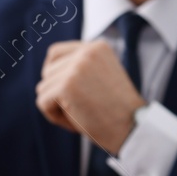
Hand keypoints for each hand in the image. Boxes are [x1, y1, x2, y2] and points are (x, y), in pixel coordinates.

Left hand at [35, 39, 144, 153]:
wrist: (133, 128)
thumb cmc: (118, 110)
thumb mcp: (102, 77)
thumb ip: (81, 68)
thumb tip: (47, 69)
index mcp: (97, 47)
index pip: (55, 53)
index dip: (56, 75)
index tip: (70, 92)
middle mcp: (86, 52)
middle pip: (47, 71)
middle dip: (57, 93)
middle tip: (80, 107)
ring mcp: (76, 68)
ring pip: (43, 87)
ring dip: (56, 106)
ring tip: (81, 115)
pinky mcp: (66, 86)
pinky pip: (42, 101)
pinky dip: (53, 116)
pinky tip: (74, 122)